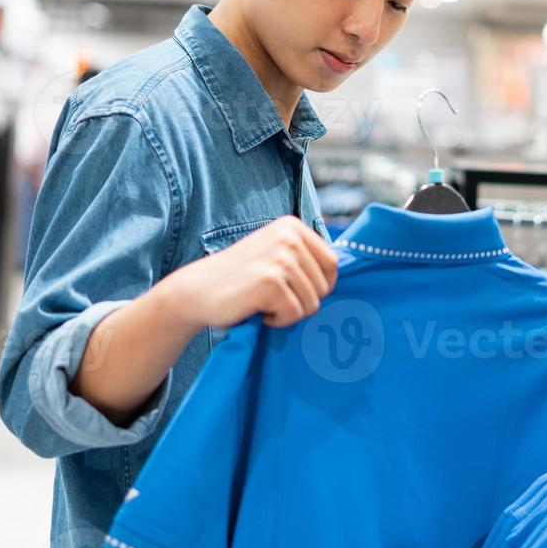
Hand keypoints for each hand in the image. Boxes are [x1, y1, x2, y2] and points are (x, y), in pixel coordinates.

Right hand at [156, 216, 338, 330]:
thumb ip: (305, 258)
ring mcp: (281, 258)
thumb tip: (350, 272)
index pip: (332, 265)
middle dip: (300, 300)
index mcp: (293, 227)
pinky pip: (294, 314)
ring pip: (311, 304)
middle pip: (324, 287)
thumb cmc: (239, 279)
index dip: (317, 286)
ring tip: (260, 300)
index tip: (291, 289)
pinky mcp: (271, 282)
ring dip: (287, 312)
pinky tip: (255, 308)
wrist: (196, 291)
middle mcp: (289, 237)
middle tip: (269, 295)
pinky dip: (276, 320)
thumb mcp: (275, 255)